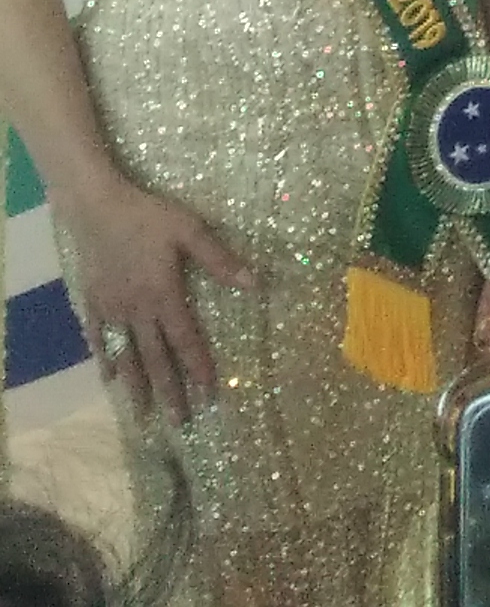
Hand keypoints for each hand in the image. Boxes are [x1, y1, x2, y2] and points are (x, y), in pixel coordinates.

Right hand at [62, 178, 250, 423]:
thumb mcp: (190, 231)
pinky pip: (99, 339)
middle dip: (169, 391)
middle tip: (180, 422)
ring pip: (126, 357)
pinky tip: (110, 379)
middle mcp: (136, 310)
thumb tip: (255, 283)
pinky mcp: (93, 304)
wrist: (97, 209)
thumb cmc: (149, 217)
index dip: (199, 367)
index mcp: (163, 295)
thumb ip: (220, 259)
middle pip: (155, 359)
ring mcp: (111, 310)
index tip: (210, 394)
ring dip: (137, 387)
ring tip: (144, 415)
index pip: (185, 340)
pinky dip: (106, 360)